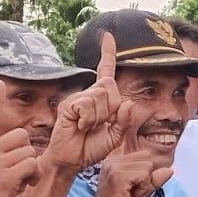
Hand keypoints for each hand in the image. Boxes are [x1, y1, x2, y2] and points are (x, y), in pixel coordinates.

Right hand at [0, 80, 41, 196]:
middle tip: (22, 170)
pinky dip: (33, 176)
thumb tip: (18, 154)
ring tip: (21, 182)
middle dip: (26, 152)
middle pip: (22, 135)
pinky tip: (23, 187)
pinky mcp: (6, 176)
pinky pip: (32, 165)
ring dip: (32, 168)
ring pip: (29, 151)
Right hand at [45, 31, 127, 173]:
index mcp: (101, 98)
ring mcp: (78, 97)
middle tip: (99, 124)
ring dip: (99, 117)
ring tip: (87, 127)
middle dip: (111, 108)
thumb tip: (128, 102)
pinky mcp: (69, 104)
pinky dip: (88, 119)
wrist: (71, 161)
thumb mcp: (115, 136)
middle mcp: (89, 94)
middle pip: (110, 87)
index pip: (105, 71)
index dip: (107, 53)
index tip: (108, 35)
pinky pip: (87, 105)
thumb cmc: (91, 148)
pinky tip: (79, 126)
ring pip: (101, 96)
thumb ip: (125, 120)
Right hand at [89, 151, 173, 196]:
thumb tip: (170, 170)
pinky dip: (142, 188)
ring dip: (144, 184)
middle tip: (131, 192)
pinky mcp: (118, 176)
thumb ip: (153, 180)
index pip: (144, 156)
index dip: (144, 174)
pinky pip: (144, 175)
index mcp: (115, 161)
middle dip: (145, 177)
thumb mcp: (141, 192)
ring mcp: (114, 166)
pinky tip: (129, 196)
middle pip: (147, 158)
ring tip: (129, 194)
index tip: (131, 187)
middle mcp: (113, 160)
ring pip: (147, 166)